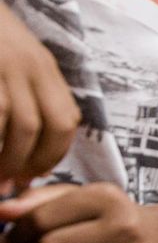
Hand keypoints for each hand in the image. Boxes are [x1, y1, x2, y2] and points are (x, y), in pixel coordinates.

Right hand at [0, 4, 79, 192]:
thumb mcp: (13, 58)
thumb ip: (24, 92)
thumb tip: (27, 146)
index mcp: (42, 66)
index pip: (66, 119)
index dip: (53, 154)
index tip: (34, 175)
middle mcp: (28, 65)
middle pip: (46, 127)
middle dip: (30, 163)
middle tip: (10, 184)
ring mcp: (4, 65)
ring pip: (19, 125)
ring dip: (6, 159)